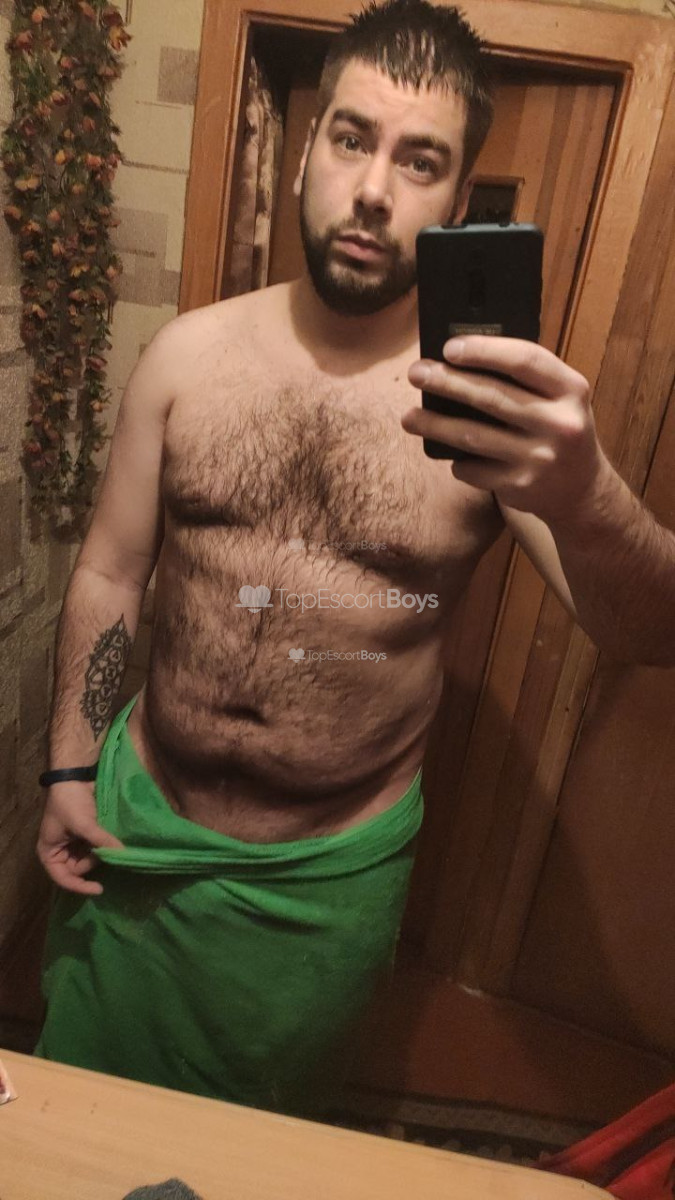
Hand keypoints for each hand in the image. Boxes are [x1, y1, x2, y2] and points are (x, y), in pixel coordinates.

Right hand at [36, 781, 124, 895]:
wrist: (75, 777)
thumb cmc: (70, 802)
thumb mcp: (84, 824)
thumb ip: (101, 841)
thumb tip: (123, 854)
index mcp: (49, 852)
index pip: (63, 879)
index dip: (80, 886)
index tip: (99, 888)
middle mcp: (61, 851)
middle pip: (79, 870)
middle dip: (93, 861)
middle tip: (102, 846)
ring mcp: (74, 844)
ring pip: (90, 859)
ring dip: (100, 852)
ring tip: (106, 838)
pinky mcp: (86, 836)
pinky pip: (96, 848)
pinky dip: (104, 846)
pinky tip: (111, 840)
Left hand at [402, 336, 606, 522]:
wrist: (582, 490)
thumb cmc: (557, 430)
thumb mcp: (559, 398)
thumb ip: (526, 378)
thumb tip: (461, 358)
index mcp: (571, 390)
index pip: (525, 360)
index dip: (484, 350)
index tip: (449, 347)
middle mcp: (559, 424)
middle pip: (491, 397)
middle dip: (447, 383)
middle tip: (416, 373)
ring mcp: (540, 458)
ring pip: (474, 436)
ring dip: (435, 425)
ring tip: (409, 417)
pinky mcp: (520, 487)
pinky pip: (474, 469)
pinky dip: (456, 461)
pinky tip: (447, 453)